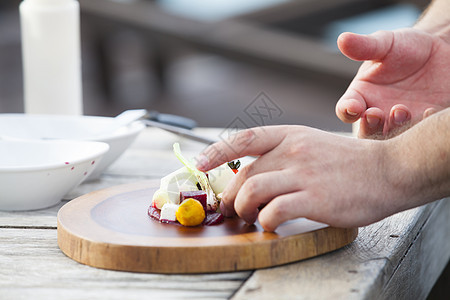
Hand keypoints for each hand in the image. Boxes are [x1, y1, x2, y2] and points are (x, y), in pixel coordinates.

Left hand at [196, 126, 404, 231]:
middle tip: (230, 209)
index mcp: (290, 135)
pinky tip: (271, 225)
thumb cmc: (350, 163)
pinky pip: (274, 211)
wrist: (389, 170)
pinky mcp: (314, 197)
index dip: (217, 152)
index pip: (245, 139)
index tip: (199, 163)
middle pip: (244, 174)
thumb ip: (284, 155)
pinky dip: (265, 222)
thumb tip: (255, 176)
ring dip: (243, 209)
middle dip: (230, 196)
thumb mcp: (313, 145)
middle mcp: (293, 150)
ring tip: (249, 218)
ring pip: (253, 191)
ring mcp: (303, 173)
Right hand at [336, 29, 448, 137]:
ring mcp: (398, 123)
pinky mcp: (422, 125)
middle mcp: (376, 114)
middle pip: (364, 133)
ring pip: (389, 138)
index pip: (346, 110)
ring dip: (393, 127)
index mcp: (360, 97)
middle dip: (368, 127)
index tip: (354, 107)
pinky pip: (419, 134)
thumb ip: (364, 46)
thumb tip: (342, 39)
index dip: (347, 111)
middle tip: (376, 113)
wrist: (442, 50)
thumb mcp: (385, 44)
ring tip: (402, 109)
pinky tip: (428, 110)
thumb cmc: (406, 47)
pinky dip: (422, 126)